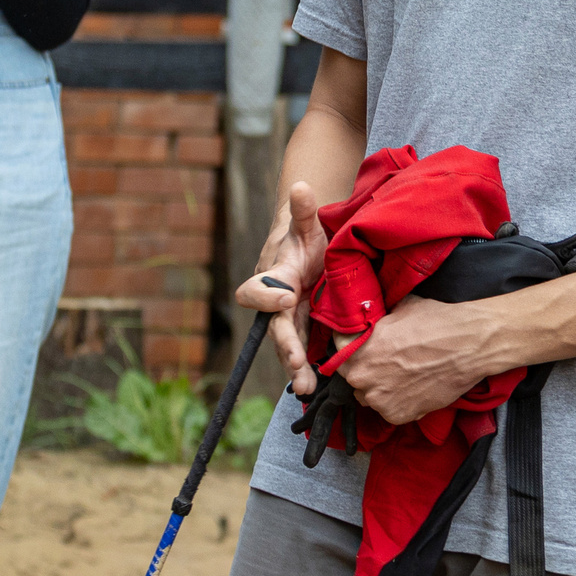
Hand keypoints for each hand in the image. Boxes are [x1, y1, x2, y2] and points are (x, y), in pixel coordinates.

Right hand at [238, 182, 328, 394]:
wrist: (312, 247)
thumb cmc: (307, 233)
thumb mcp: (308, 223)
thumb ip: (304, 210)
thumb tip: (301, 186)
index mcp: (274, 276)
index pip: (256, 290)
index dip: (266, 296)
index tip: (286, 297)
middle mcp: (278, 301)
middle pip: (274, 328)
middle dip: (285, 346)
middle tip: (297, 363)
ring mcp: (291, 318)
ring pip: (288, 345)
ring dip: (295, 368)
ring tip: (306, 389)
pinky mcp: (307, 328)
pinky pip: (304, 350)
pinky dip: (309, 369)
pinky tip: (318, 387)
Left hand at [335, 294, 503, 426]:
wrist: (470, 346)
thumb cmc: (437, 322)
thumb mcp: (399, 310)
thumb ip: (377, 322)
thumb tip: (371, 320)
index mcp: (360, 350)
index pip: (339, 350)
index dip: (350, 345)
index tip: (359, 343)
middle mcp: (364, 379)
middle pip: (353, 375)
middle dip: (365, 367)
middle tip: (385, 359)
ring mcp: (381, 401)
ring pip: (369, 395)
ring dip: (379, 386)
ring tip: (402, 373)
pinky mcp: (399, 416)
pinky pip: (388, 409)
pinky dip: (397, 400)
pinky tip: (413, 386)